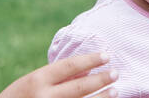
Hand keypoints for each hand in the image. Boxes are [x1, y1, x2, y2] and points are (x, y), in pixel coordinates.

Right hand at [0, 52, 117, 97]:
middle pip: (80, 87)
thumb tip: (87, 69)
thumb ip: (55, 77)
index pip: (69, 66)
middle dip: (100, 80)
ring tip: (116, 91)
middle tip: (116, 73)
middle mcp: (44, 97)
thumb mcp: (32, 83)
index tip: (106, 55)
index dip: (90, 60)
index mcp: (37, 80)